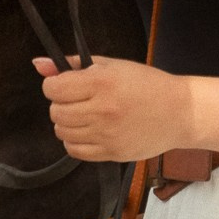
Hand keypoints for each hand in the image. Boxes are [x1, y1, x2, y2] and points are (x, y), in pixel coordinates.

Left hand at [34, 54, 192, 161]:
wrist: (180, 112)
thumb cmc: (147, 85)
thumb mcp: (113, 65)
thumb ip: (75, 64)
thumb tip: (38, 64)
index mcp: (102, 83)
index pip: (53, 88)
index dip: (55, 85)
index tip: (66, 84)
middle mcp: (102, 110)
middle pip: (56, 112)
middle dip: (62, 104)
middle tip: (79, 100)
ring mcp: (106, 135)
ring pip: (62, 132)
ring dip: (68, 123)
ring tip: (86, 115)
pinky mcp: (110, 154)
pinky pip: (75, 151)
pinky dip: (76, 141)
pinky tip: (90, 131)